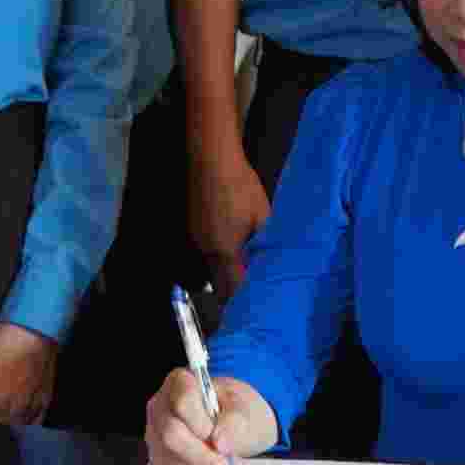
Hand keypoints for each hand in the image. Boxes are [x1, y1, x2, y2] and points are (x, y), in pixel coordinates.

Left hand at [0, 322, 57, 434]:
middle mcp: (11, 413)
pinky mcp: (43, 407)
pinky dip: (21, 416)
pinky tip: (19, 401)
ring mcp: (30, 411)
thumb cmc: (3, 344)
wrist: (36, 332)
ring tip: (2, 395)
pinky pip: (28, 423)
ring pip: (7, 426)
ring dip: (1, 417)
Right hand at [144, 367, 272, 464]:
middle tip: (226, 463)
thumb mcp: (242, 406)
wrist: (230, 424)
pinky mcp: (158, 459)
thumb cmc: (232, 409)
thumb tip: (221, 443)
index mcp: (179, 383)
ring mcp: (156, 435)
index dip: (203, 424)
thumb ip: (235, 419)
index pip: (183, 402)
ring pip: (173, 462)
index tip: (220, 437)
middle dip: (203, 456)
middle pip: (172, 436)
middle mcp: (160, 408)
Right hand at [186, 127, 270, 297]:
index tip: (257, 304)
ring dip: (227, 273)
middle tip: (253, 294)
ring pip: (212, 268)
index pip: (233, 288)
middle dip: (234, 290)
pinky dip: (220, 258)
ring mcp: (196, 239)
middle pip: (219, 283)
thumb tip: (270, 261)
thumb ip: (266, 244)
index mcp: (224, 251)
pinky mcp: (194, 228)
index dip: (245, 299)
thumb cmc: (240, 186)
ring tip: (246, 273)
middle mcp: (205, 250)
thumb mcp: (263, 216)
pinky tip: (234, 249)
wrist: (211, 160)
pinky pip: (207, 253)